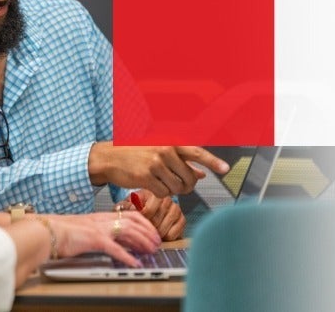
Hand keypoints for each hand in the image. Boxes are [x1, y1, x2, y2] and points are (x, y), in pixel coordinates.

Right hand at [48, 211, 160, 266]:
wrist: (45, 231)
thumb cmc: (60, 231)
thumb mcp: (84, 229)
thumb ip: (98, 232)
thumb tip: (111, 241)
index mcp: (101, 217)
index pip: (129, 215)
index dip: (144, 222)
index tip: (152, 231)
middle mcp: (102, 220)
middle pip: (133, 221)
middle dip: (148, 231)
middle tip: (157, 242)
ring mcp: (98, 228)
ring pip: (128, 231)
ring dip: (142, 241)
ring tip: (151, 251)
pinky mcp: (93, 239)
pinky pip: (115, 248)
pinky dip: (127, 256)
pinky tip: (134, 263)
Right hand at [88, 142, 228, 196]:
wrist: (108, 157)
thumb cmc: (134, 153)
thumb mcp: (158, 152)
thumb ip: (181, 162)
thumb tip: (201, 174)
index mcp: (169, 142)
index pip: (196, 152)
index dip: (213, 161)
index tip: (226, 169)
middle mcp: (164, 150)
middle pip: (189, 177)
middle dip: (187, 185)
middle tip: (179, 185)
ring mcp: (155, 164)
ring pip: (177, 187)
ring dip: (173, 190)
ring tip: (162, 183)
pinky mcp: (146, 177)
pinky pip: (164, 193)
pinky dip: (161, 193)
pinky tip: (152, 186)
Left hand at [121, 190, 185, 240]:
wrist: (146, 213)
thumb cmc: (134, 209)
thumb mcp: (125, 205)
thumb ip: (124, 207)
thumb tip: (128, 210)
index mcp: (151, 192)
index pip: (147, 211)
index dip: (140, 222)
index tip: (135, 225)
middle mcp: (166, 198)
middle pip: (156, 222)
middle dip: (147, 229)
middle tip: (142, 232)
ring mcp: (175, 208)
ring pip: (165, 228)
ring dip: (155, 234)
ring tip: (150, 234)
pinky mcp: (182, 219)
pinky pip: (175, 232)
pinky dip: (167, 237)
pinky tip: (161, 235)